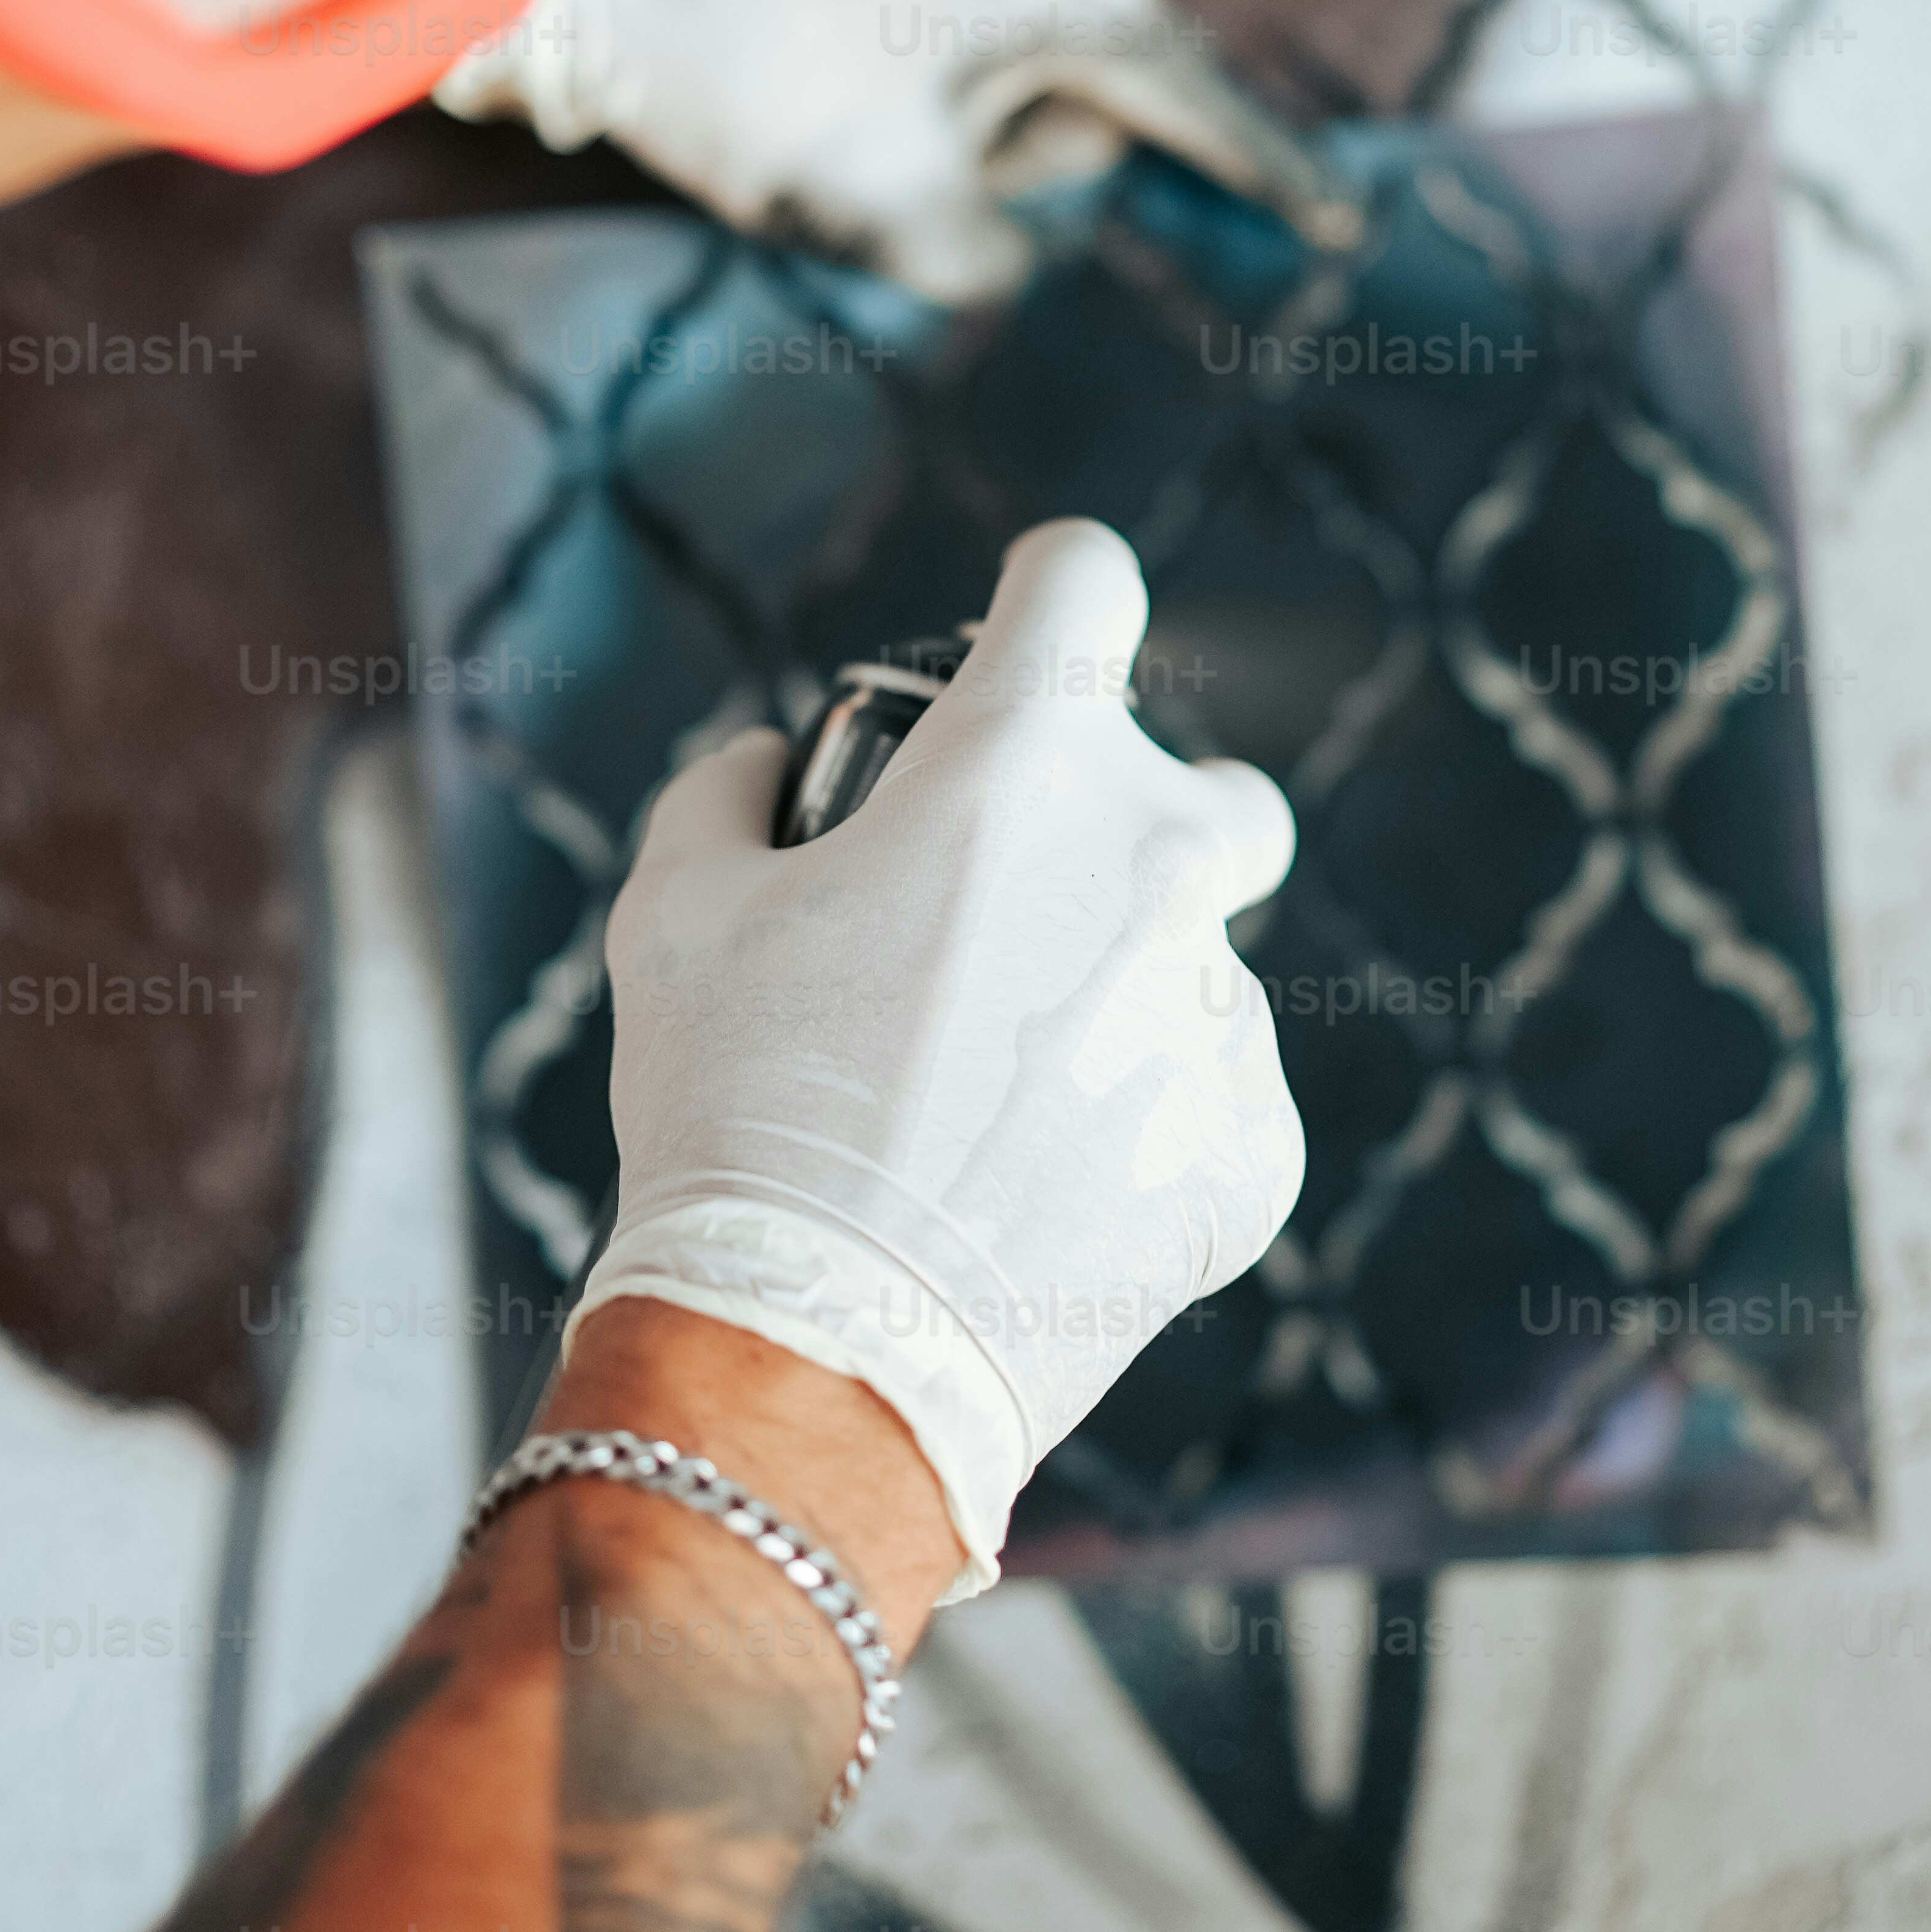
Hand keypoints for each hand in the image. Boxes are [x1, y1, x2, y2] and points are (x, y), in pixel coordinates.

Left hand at [438, 0, 1360, 300]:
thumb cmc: (742, 91)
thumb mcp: (893, 219)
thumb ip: (1005, 245)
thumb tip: (1020, 210)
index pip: (1194, 100)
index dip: (1261, 177)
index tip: (1330, 229)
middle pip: (1101, 62)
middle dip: (1032, 141)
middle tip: (904, 170)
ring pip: (1025, 16)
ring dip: (966, 88)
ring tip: (836, 103)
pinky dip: (922, 30)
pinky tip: (822, 50)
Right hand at [579, 515, 1303, 1590]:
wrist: (820, 1350)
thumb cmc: (736, 1107)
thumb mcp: (676, 910)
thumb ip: (732, 792)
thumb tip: (774, 768)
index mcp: (1026, 763)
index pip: (1085, 581)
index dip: (1045, 604)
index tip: (1019, 651)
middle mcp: (1158, 862)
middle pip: (1206, 798)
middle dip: (1131, 841)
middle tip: (1022, 932)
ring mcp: (1223, 1012)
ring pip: (1198, 974)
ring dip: (1118, 1009)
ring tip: (988, 1117)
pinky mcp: (1254, 1148)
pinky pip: (1213, 1103)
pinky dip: (1142, 1134)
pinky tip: (1039, 1200)